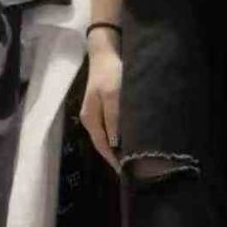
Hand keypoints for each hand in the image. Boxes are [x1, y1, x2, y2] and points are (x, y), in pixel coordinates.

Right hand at [81, 32, 122, 171]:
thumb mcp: (112, 95)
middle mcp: (92, 121)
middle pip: (105, 146)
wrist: (106, 54)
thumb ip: (114, 119)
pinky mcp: (104, 110)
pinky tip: (131, 142)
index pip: (103, 147)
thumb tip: (116, 144)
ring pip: (109, 139)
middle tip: (134, 170)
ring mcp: (97, 116)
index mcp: (91, 120)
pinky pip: (112, 130)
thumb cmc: (110, 74)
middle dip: (117, 158)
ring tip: (134, 161)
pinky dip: (121, 138)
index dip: (114, 161)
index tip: (127, 173)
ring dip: (120, 149)